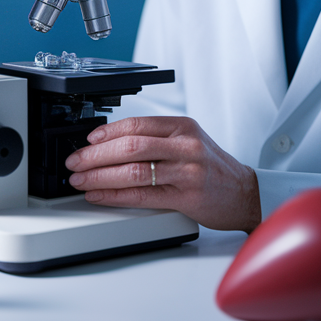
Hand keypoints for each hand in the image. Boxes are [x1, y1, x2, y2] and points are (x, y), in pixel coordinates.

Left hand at [64, 116, 261, 232]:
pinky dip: (115, 195)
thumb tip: (112, 143)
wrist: (245, 193)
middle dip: (95, 155)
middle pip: (130, 145)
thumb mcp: (189, 142)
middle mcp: (186, 145)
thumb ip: (157, 139)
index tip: (87, 141)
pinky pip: (142, 195)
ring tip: (80, 181)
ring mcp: (187, 171)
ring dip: (99, 176)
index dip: (106, 132)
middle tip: (75, 162)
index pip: (136, 124)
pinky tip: (100, 195)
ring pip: (134, 170)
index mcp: (183, 127)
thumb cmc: (213, 169)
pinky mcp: (186, 197)